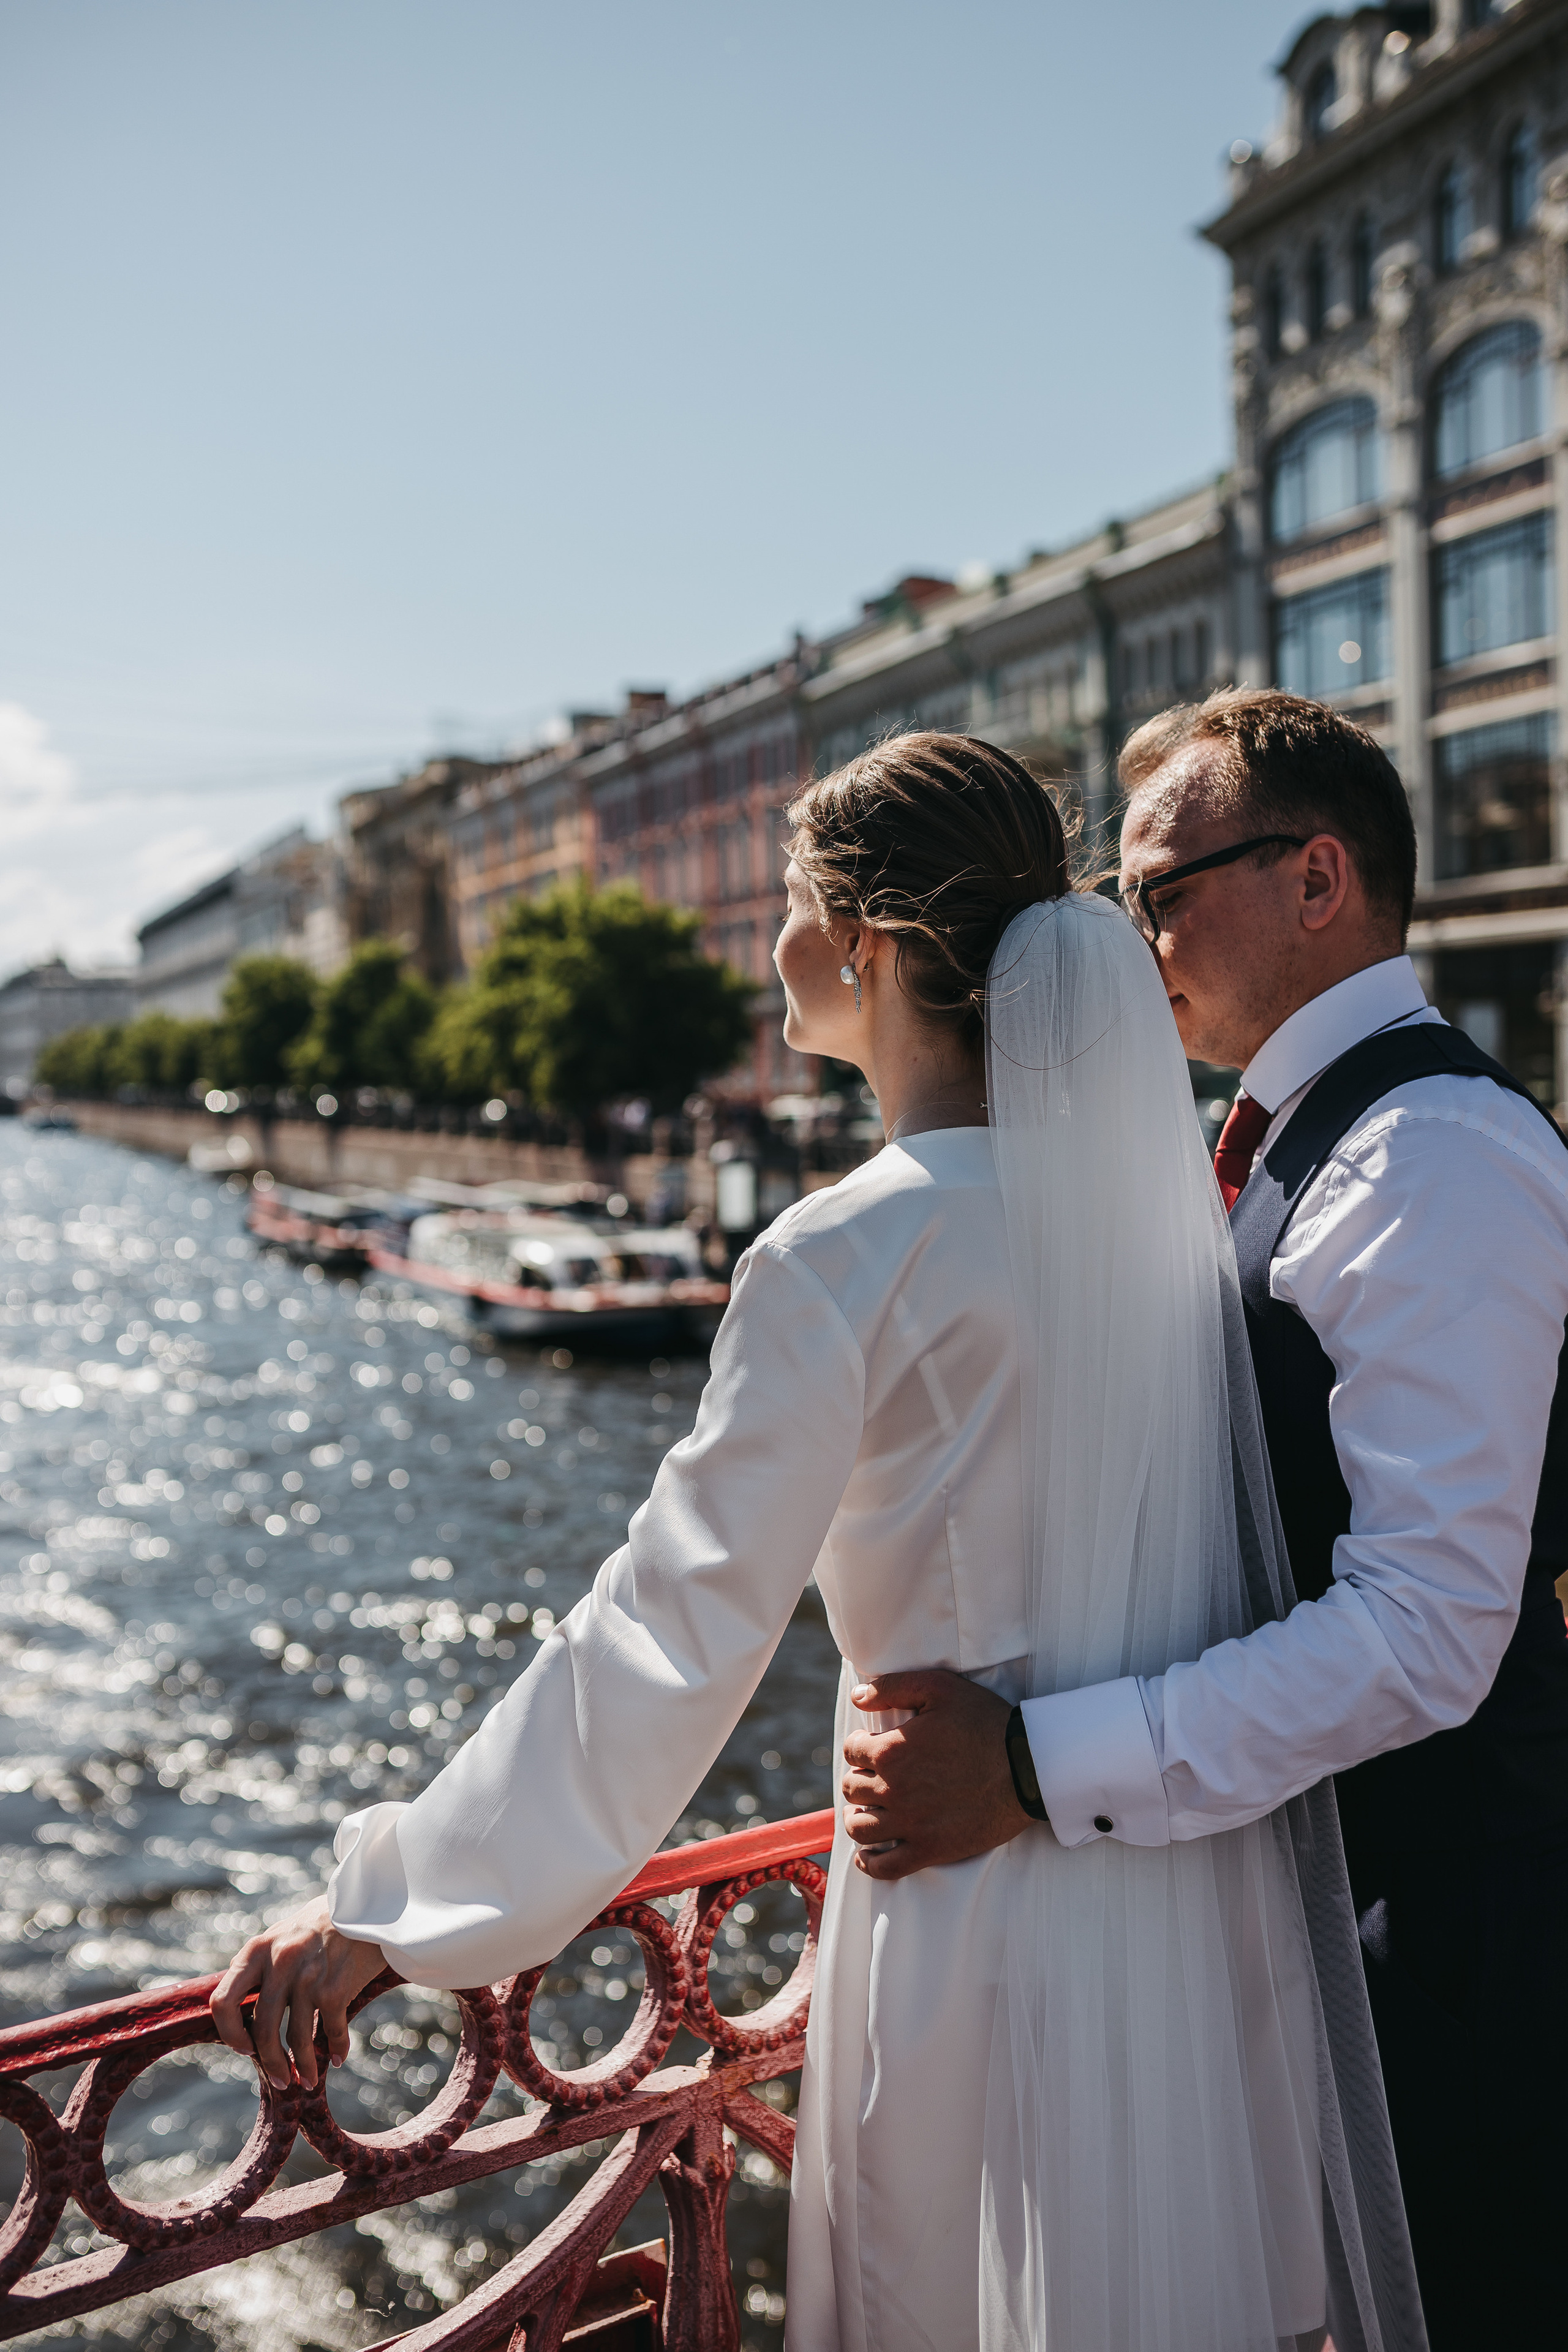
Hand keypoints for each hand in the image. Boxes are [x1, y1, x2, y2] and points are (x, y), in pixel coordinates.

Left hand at [210, 1895, 390, 2089]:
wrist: (368, 1903)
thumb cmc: (321, 1923)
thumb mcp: (281, 1935)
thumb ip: (261, 1966)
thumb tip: (242, 2006)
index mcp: (256, 1951)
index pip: (222, 2002)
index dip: (231, 2034)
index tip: (245, 2049)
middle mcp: (278, 1964)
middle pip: (263, 2031)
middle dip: (271, 2063)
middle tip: (281, 2080)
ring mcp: (307, 1977)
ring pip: (296, 2039)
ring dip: (303, 2067)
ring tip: (307, 2080)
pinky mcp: (336, 1987)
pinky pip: (332, 2031)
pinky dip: (336, 2049)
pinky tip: (339, 2057)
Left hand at [840, 1668, 1030, 1880]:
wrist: (1028, 1767)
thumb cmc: (986, 1723)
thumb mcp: (941, 1688)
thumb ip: (893, 1686)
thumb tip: (857, 1697)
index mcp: (891, 1750)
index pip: (851, 1751)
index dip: (859, 1745)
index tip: (870, 1746)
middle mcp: (893, 1789)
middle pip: (852, 1788)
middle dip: (859, 1778)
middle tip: (874, 1776)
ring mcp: (911, 1824)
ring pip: (860, 1828)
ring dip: (857, 1817)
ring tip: (866, 1811)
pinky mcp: (930, 1850)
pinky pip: (886, 1867)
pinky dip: (870, 1863)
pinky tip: (869, 1855)